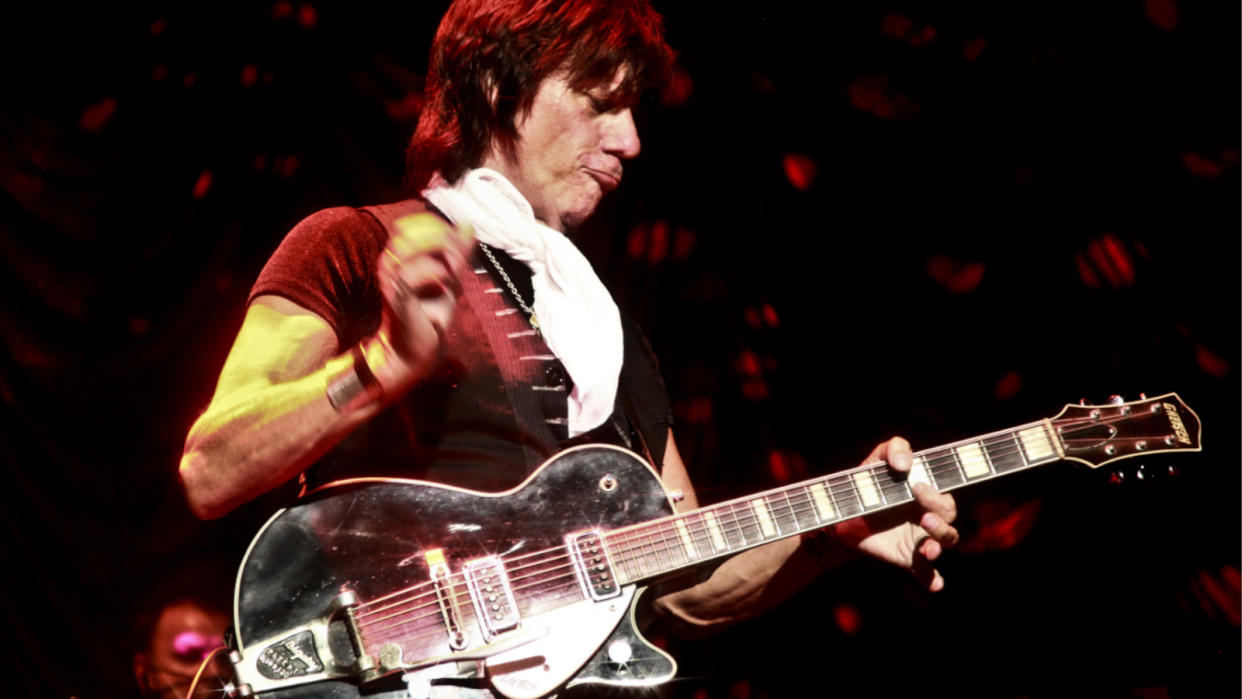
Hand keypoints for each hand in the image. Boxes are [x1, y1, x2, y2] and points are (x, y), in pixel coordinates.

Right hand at [368, 213, 472, 392]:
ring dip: (440, 257)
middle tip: (459, 258)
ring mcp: (390, 278)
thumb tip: (468, 226)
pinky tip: (445, 282)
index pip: (412, 225)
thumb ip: (457, 253)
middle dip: (442, 239)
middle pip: (411, 231)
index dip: (438, 227)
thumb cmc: (429, 314)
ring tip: (451, 274)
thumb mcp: (448, 279)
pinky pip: (411, 274)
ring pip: (412, 249)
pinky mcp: (397, 295)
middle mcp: (389, 263)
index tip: (458, 242)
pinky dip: (434, 273)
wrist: (415, 348)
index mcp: (398, 256)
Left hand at [833, 436, 959, 590]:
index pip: (944, 494)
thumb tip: (904, 463)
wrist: (842, 514)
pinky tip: (934, 584)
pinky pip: (927, 573)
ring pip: (945, 543)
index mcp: (927, 493)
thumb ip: (894, 448)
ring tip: (928, 547)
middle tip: (921, 516)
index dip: (936, 493)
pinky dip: (933, 579)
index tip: (917, 487)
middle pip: (949, 518)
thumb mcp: (877, 458)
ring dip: (940, 544)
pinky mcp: (909, 558)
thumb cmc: (867, 483)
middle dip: (939, 517)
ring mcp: (921, 538)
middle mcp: (929, 515)